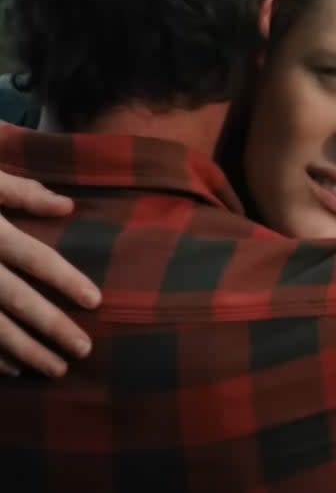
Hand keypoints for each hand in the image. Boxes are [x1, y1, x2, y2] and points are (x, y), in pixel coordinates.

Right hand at [0, 171, 100, 376]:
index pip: (35, 257)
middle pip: (16, 300)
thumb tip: (67, 206)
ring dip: (24, 351)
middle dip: (51, 327)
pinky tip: (13, 369)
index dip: (66, 279)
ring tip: (57, 369)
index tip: (96, 301)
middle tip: (84, 349)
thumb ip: (21, 192)